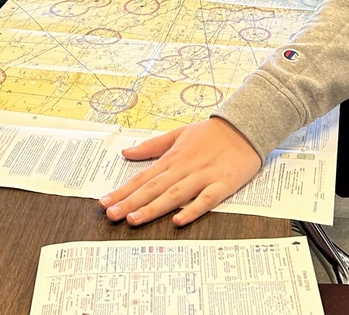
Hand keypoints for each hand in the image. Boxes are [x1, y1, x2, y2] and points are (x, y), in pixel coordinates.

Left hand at [100, 117, 260, 226]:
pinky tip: (179, 221)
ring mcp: (203, 176)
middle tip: (111, 214)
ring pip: (174, 194)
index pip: (143, 177)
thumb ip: (152, 145)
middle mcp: (184, 168)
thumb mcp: (178, 133)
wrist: (244, 126)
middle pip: (154, 188)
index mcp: (173, 158)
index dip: (123, 190)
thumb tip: (126, 152)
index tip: (104, 202)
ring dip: (153, 207)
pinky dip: (192, 210)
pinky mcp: (222, 184)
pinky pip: (206, 199)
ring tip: (134, 219)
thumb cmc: (210, 132)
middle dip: (131, 202)